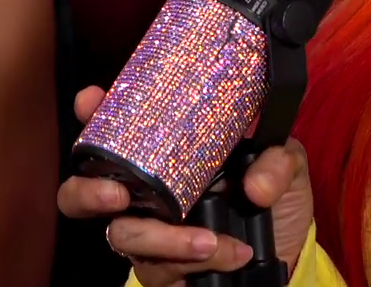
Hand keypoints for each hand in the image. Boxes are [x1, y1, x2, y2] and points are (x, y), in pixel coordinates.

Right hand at [57, 86, 313, 286]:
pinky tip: (231, 254)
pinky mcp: (164, 273)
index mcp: (162, 156)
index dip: (92, 114)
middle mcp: (143, 196)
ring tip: (207, 241)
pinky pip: (159, 272)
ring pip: (123, 238)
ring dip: (164, 240)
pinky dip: (196, 263)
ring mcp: (148, 236)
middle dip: (87, 192)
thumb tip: (255, 186)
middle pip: (81, 194)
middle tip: (116, 193)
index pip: (113, 131)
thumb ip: (277, 161)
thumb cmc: (273, 197)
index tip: (90, 100)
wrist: (289, 251)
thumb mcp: (285, 164)